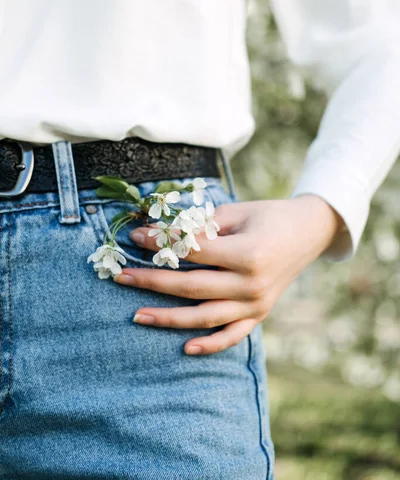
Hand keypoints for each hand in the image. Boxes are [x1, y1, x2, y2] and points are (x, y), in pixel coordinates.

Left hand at [114, 195, 343, 355]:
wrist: (307, 233)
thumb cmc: (268, 216)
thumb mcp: (236, 212)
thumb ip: (201, 227)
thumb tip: (161, 235)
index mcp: (247, 254)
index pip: (193, 252)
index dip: (162, 244)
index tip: (135, 237)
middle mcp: (251, 285)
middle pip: (192, 287)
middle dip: (153, 282)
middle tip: (122, 277)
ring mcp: (256, 305)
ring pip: (205, 317)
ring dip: (169, 318)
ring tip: (136, 315)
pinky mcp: (259, 315)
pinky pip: (232, 336)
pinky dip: (210, 345)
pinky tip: (185, 348)